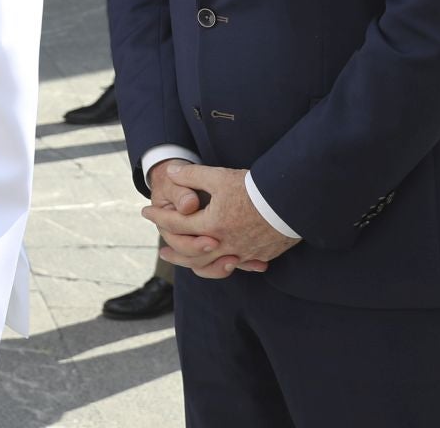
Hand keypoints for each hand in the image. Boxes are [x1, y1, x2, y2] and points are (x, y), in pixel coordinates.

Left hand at [145, 163, 298, 276]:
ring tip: (187, 262)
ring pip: (214, 267)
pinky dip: (224, 267)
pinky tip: (220, 264)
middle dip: (173, 250)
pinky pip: (237, 267)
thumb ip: (192, 175)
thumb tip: (170, 172)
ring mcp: (244, 253)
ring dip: (196, 264)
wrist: (293, 202)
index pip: (176, 224)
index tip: (146, 212)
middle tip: (161, 250)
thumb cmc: (255, 188)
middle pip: (191, 254)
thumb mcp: (220, 177)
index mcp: (211, 224)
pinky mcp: (261, 255)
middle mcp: (225, 243)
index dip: (158, 217)